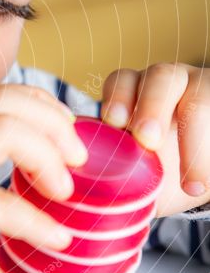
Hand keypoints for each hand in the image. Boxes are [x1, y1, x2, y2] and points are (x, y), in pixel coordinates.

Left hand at [100, 63, 209, 215]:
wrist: (199, 179)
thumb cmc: (156, 174)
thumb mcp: (132, 171)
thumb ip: (109, 171)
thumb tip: (75, 196)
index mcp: (136, 93)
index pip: (122, 80)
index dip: (117, 97)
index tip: (114, 123)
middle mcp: (170, 86)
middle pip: (161, 76)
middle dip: (152, 107)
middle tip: (148, 141)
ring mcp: (201, 93)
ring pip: (199, 95)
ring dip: (192, 135)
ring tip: (190, 182)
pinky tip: (203, 184)